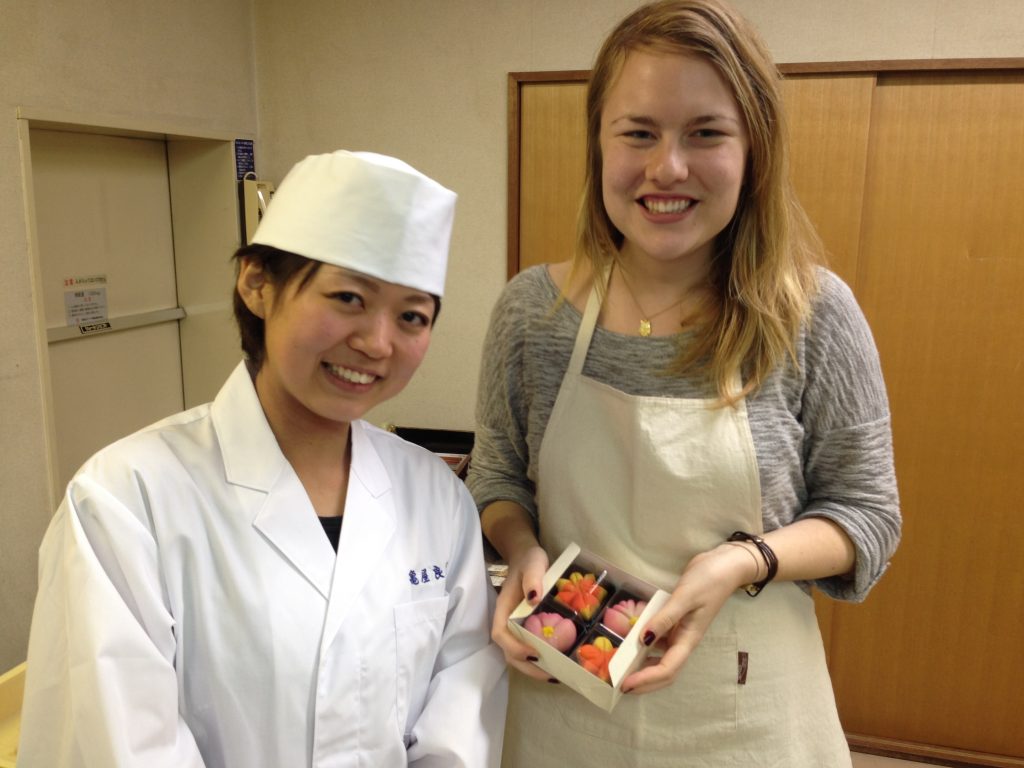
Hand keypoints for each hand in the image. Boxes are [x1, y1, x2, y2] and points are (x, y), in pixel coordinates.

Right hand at [490, 545, 550, 680]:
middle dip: (527, 666)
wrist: (527, 558)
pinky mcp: (526, 628)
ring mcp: (515, 626)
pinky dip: (540, 661)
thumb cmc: (529, 560)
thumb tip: (534, 598)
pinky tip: (557, 664)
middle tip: (551, 675)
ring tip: (556, 675)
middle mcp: (506, 621)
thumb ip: (532, 578)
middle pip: (508, 652)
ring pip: (517, 655)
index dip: (514, 647)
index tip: (534, 652)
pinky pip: (528, 648)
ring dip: (533, 668)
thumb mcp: (533, 563)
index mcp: (504, 607)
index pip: (500, 633)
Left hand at [620, 543, 753, 694]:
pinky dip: (646, 647)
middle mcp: (684, 640)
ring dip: (644, 667)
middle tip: (621, 686)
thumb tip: (644, 639)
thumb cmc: (708, 580)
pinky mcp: (677, 621)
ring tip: (623, 669)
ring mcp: (681, 632)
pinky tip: (632, 643)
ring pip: (661, 658)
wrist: (725, 565)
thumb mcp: (685, 597)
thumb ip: (665, 618)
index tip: (625, 684)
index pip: (667, 669)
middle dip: (644, 682)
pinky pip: (659, 641)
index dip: (646, 680)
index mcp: (689, 639)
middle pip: (665, 671)